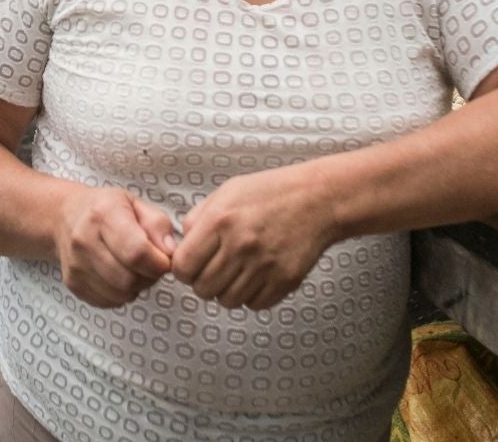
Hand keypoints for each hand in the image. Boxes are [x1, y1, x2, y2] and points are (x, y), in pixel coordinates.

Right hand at [53, 187, 176, 307]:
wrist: (64, 217)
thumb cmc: (107, 209)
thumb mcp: (136, 204)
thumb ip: (158, 225)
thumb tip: (170, 253)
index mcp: (103, 214)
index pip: (136, 253)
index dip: (159, 263)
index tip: (164, 259)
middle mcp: (84, 240)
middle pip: (129, 279)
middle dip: (149, 276)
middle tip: (150, 263)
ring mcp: (75, 265)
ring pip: (120, 295)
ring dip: (136, 287)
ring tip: (134, 268)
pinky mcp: (73, 284)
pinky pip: (109, 302)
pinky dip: (121, 294)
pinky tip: (118, 275)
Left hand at [171, 164, 335, 311]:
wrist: (318, 199)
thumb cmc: (270, 192)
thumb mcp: (227, 192)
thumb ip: (197, 219)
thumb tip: (179, 248)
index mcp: (220, 220)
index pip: (183, 267)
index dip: (183, 270)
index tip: (192, 265)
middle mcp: (240, 245)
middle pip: (203, 289)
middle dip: (203, 282)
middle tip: (215, 269)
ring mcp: (264, 266)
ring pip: (227, 301)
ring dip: (227, 291)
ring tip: (237, 271)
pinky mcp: (285, 281)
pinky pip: (254, 305)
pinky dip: (251, 296)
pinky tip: (256, 276)